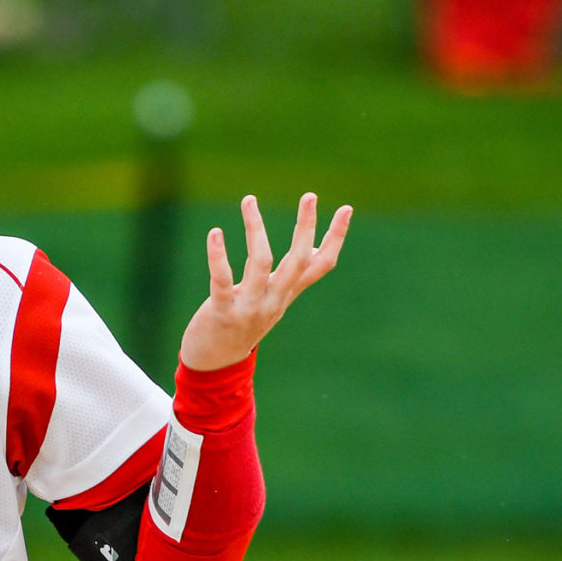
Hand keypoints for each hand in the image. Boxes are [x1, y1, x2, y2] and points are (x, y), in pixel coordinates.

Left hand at [180, 194, 350, 371]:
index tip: (347, 208)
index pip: (321, 265)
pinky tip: (215, 233)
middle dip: (306, 228)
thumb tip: (312, 249)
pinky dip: (218, 256)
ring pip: (261, 262)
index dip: (335, 238)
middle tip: (310, 196)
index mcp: (287, 293)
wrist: (215, 364)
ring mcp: (250, 307)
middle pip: (298, 261)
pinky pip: (223, 280)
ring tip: (249, 200)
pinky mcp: (222, 311)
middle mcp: (274, 300)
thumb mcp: (272, 300)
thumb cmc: (242, 323)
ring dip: (256, 229)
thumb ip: (291, 277)